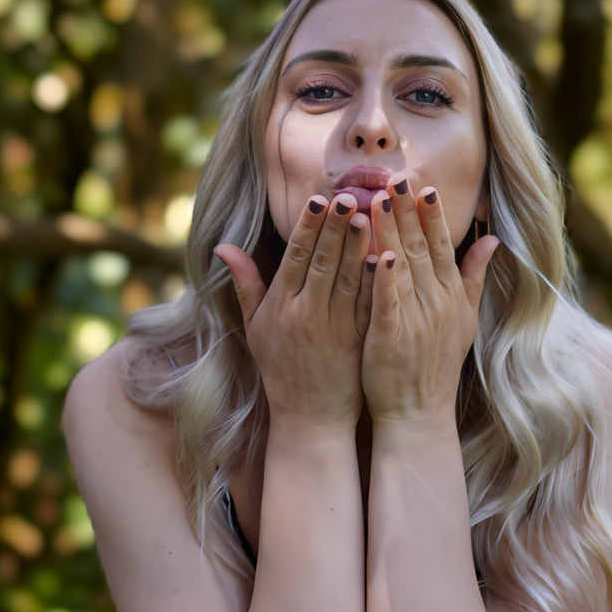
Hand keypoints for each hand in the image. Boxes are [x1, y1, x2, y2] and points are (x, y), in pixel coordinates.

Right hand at [215, 190, 375, 431]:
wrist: (310, 417)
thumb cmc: (281, 368)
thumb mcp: (255, 327)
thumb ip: (245, 284)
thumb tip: (223, 246)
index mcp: (280, 307)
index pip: (295, 258)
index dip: (306, 228)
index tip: (316, 200)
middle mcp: (306, 315)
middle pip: (322, 262)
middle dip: (335, 227)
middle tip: (348, 194)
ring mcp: (334, 329)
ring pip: (347, 279)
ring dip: (359, 245)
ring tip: (370, 213)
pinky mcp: (358, 341)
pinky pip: (368, 304)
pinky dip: (377, 278)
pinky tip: (388, 253)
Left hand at [363, 185, 497, 428]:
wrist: (419, 412)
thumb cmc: (436, 364)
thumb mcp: (464, 319)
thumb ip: (474, 277)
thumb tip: (493, 240)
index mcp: (450, 294)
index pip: (443, 244)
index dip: (433, 214)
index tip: (424, 184)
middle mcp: (436, 302)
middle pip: (422, 247)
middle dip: (407, 211)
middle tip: (395, 177)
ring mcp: (415, 319)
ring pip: (403, 266)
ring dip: (391, 232)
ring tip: (376, 200)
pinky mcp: (391, 337)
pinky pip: (388, 302)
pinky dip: (384, 278)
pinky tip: (377, 254)